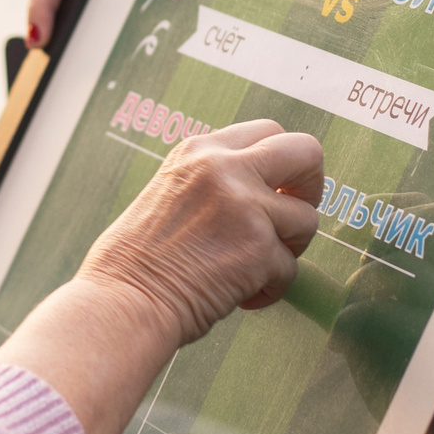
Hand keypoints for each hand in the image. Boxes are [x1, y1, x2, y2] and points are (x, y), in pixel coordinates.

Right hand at [0, 120, 324, 433]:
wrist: (123, 302)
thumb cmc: (134, 263)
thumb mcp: (168, 192)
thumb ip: (212, 182)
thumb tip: (259, 190)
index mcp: (199, 151)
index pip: (268, 131)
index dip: (282, 164)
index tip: (275, 191)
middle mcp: (225, 168)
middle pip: (305, 151)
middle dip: (311, 186)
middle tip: (293, 216)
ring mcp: (245, 206)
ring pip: (306, 219)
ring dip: (287, 249)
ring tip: (252, 270)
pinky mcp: (259, 248)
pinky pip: (290, 268)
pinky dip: (269, 288)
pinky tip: (240, 296)